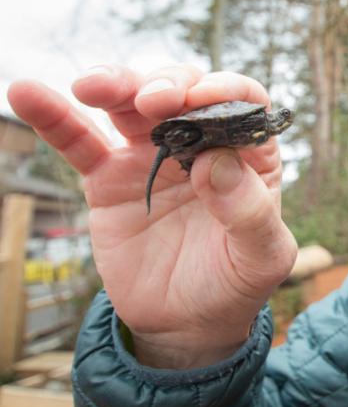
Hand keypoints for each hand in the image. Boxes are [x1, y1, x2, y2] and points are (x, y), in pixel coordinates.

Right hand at [8, 65, 297, 367]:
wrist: (186, 322)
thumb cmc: (235, 282)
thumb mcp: (261, 258)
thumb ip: (250, 212)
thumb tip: (215, 163)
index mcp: (248, 153)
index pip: (243, 102)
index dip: (226, 90)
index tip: (203, 99)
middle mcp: (201, 143)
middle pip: (184, 92)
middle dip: (168, 84)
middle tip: (154, 101)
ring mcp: (152, 156)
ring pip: (131, 105)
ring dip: (115, 84)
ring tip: (92, 85)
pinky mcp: (109, 178)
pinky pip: (79, 142)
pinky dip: (54, 116)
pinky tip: (26, 93)